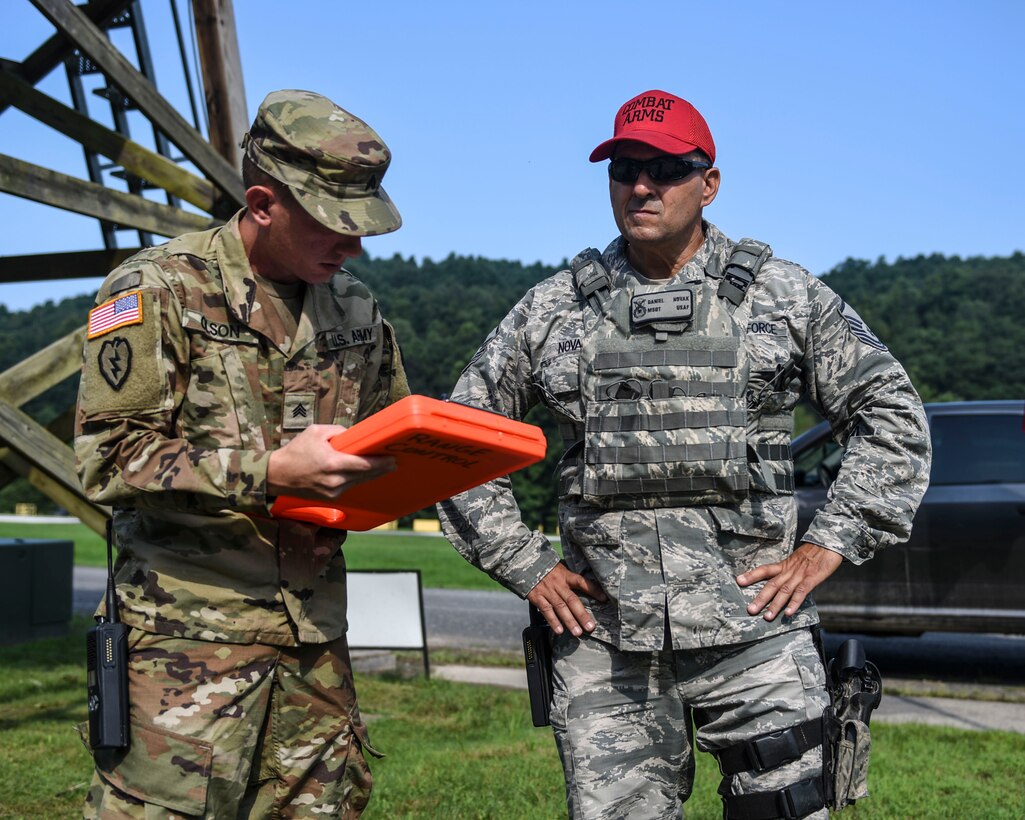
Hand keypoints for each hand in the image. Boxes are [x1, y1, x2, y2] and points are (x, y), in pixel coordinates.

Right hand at [266, 424, 395, 499]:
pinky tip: (365, 473)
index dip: (381, 463)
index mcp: (332, 463)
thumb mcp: (316, 432)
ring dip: (371, 475)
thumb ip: (339, 432)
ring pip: (359, 482)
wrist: (277, 476)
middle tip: (395, 461)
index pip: (364, 465)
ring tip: (384, 466)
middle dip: (382, 468)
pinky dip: (357, 479)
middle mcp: (335, 481)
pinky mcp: (330, 498)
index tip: (393, 458)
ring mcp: (333, 492)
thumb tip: (355, 435)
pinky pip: (349, 486)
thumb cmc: (296, 451)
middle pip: (366, 475)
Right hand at [527, 562, 607, 636]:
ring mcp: (547, 591)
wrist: (525, 563)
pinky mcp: (537, 597)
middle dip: (582, 614)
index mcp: (565, 575)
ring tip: (577, 632)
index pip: (582, 582)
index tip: (605, 599)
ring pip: (560, 608)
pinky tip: (559, 630)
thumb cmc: (546, 568)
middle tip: (590, 627)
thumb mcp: (560, 569)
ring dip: (569, 621)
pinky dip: (553, 621)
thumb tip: (586, 588)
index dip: (593, 590)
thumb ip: (570, 579)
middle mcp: (558, 584)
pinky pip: (546, 610)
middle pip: (572, 600)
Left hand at [736, 542, 843, 620]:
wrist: (829, 542)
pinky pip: (801, 592)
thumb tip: (782, 581)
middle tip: (750, 610)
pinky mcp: (812, 579)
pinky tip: (788, 613)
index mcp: (785, 565)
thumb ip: (790, 570)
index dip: (751, 575)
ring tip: (767, 617)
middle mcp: (789, 570)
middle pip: (771, 584)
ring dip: (775, 605)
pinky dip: (794, 603)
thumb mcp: (798, 559)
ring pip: (784, 591)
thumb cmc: (815, 552)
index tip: (739, 581)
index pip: (765, 569)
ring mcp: (800, 575)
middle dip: (760, 598)